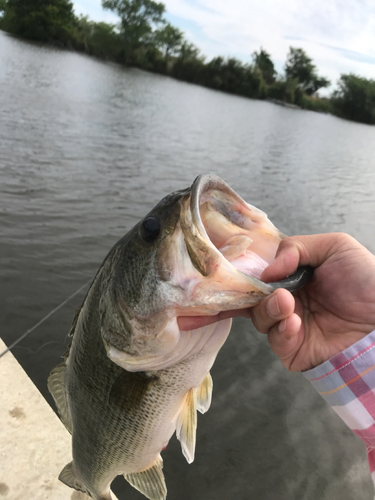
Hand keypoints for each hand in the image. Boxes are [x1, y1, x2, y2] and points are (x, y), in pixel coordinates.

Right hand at [250, 233, 374, 370]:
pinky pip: (276, 341)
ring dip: (269, 309)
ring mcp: (291, 325)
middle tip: (275, 289)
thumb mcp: (335, 247)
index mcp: (295, 277)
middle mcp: (291, 300)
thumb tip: (267, 270)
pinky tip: (294, 322)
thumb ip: (296, 247)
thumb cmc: (366, 281)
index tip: (252, 271)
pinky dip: (280, 330)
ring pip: (261, 318)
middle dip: (258, 293)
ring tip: (287, 303)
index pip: (263, 275)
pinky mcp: (296, 350)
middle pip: (256, 297)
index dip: (254, 274)